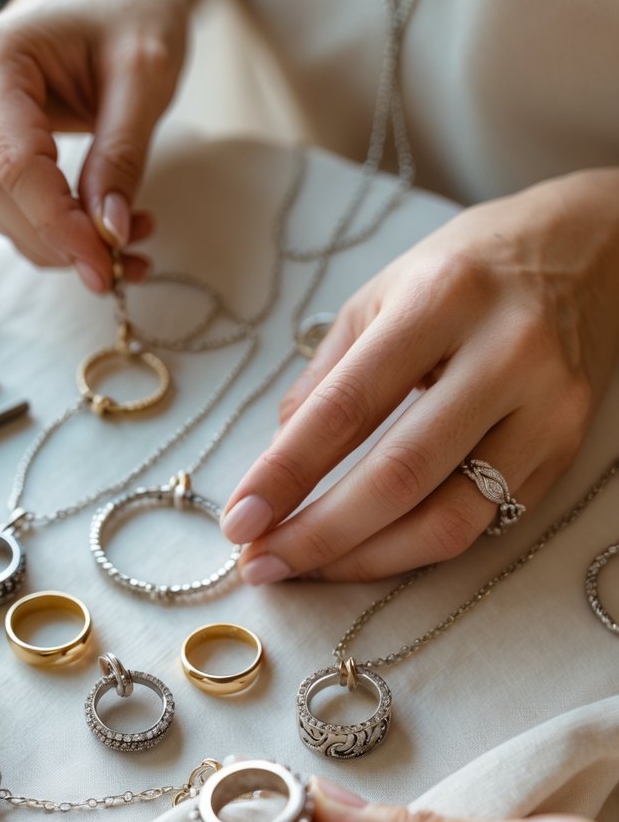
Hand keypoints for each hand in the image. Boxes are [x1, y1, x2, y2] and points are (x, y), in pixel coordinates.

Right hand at [0, 0, 191, 289]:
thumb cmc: (129, 9)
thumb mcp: (144, 76)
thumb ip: (123, 156)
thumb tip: (108, 234)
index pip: (19, 171)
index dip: (61, 230)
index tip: (106, 269)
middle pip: (4, 204)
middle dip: (67, 246)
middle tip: (135, 262)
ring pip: (5, 217)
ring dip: (64, 247)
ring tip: (133, 244)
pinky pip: (13, 208)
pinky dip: (57, 232)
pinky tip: (106, 229)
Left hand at [220, 168, 618, 581]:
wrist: (592, 252)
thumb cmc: (468, 270)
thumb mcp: (384, 294)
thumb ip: (327, 378)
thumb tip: (276, 465)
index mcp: (443, 300)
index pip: (347, 407)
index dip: (285, 473)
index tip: (238, 520)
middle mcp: (506, 354)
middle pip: (399, 477)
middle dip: (317, 535)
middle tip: (261, 564)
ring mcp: (547, 409)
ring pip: (448, 520)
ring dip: (364, 561)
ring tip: (305, 570)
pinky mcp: (565, 450)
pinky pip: (482, 524)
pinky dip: (412, 550)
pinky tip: (366, 553)